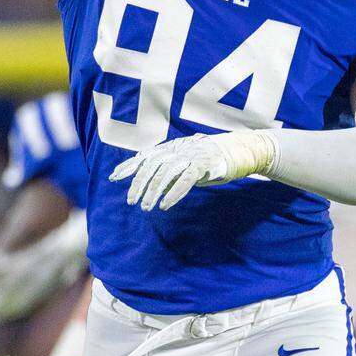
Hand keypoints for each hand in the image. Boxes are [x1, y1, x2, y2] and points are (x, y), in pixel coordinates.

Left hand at [109, 130, 275, 211]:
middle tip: (131, 201)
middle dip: (139, 184)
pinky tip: (165, 205)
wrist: (241, 150)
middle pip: (151, 166)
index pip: (144, 156)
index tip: (114, 178)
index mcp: (172, 148)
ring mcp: (191, 155)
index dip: (128, 166)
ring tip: (146, 207)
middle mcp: (178, 149)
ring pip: (165, 173)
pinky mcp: (204, 164)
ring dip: (153, 192)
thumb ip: (169, 172)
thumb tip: (149, 185)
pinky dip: (173, 193)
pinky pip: (185, 179)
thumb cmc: (211, 160)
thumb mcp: (185, 165)